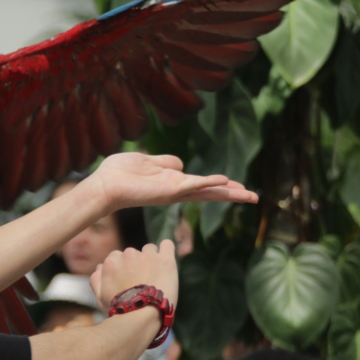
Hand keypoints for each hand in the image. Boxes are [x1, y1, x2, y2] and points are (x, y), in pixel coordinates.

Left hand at [84, 153, 256, 214]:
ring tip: (248, 194)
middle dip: (232, 195)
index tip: (238, 187)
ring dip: (228, 191)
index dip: (220, 186)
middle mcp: (177, 190)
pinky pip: (193, 185)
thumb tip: (180, 163)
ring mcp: (174, 192)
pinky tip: (224, 181)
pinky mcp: (168, 190)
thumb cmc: (120, 174)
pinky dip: (208, 182)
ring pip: (207, 191)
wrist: (104, 185)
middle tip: (254, 198)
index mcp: (172, 183)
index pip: (202, 185)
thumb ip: (165, 162)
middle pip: (210, 192)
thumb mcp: (147, 161)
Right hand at [90, 241, 177, 311]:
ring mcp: (148, 256)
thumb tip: (100, 266)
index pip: (116, 257)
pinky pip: (167, 245)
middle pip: (133, 254)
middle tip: (142, 282)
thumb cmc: (119, 310)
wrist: (141, 319)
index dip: (123, 269)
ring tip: (155, 277)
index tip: (128, 280)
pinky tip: (165, 260)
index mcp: (112, 261)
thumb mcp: (100, 297)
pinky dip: (166, 250)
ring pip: (149, 250)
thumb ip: (96, 279)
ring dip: (151, 259)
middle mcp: (128, 254)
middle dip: (136, 265)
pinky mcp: (165, 260)